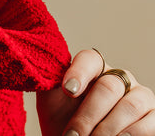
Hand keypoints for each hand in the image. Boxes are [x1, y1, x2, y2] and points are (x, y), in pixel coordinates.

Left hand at [37, 48, 154, 135]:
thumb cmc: (63, 121)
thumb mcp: (51, 101)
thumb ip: (49, 81)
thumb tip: (43, 68)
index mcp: (94, 68)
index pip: (90, 58)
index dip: (79, 72)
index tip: (68, 90)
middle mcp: (119, 77)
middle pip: (108, 87)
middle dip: (88, 115)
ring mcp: (139, 97)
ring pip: (129, 106)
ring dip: (107, 129)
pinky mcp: (153, 118)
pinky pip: (148, 124)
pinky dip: (128, 135)